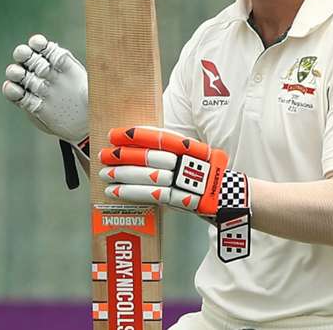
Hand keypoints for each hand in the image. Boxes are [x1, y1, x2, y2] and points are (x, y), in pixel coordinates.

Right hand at [1, 34, 88, 153]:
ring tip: (19, 73)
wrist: (84, 125)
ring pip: (18, 74)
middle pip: (28, 57)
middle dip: (23, 53)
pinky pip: (15, 94)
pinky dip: (11, 90)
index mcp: (61, 63)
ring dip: (15, 71)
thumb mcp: (95, 90)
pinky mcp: (26, 101)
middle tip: (24, 54)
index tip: (38, 43)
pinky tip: (16, 90)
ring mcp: (34, 86)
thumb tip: (104, 72)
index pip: (47, 48)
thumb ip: (92, 82)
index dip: (39, 43)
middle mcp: (45, 72)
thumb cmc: (92, 103)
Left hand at [99, 126, 251, 261]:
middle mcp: (186, 161)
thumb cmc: (206, 173)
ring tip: (105, 173)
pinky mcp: (180, 198)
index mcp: (189, 147)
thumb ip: (173, 149)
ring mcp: (183, 180)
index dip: (135, 135)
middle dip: (123, 155)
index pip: (158, 137)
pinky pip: (151, 194)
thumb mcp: (195, 153)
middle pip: (150, 156)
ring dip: (122, 174)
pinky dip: (131, 192)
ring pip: (147, 175)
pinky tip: (115, 190)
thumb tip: (144, 144)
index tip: (116, 134)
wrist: (227, 195)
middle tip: (105, 154)